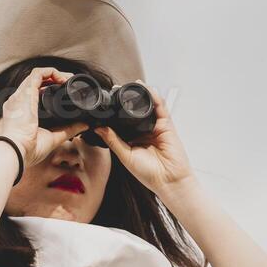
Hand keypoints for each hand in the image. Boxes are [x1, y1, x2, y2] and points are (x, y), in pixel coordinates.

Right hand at [0, 66, 88, 168]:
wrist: (17, 150)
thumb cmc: (28, 149)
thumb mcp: (53, 138)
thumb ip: (69, 130)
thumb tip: (84, 125)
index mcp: (20, 113)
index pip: (33, 95)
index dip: (48, 91)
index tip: (62, 93)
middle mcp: (19, 102)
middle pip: (36, 82)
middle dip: (53, 80)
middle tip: (68, 84)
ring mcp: (21, 95)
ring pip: (38, 75)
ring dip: (54, 74)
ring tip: (67, 79)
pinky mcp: (26, 92)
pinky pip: (38, 73)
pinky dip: (51, 72)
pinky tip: (62, 79)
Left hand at [93, 82, 193, 198]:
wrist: (168, 180)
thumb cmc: (148, 173)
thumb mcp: (125, 156)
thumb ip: (113, 140)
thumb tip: (98, 127)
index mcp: (132, 139)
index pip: (121, 122)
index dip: (114, 113)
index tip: (103, 105)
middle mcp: (143, 131)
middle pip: (133, 111)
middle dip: (126, 100)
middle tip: (114, 90)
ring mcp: (155, 127)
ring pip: (147, 106)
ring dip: (139, 94)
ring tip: (129, 85)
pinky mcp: (166, 124)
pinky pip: (160, 107)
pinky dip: (154, 96)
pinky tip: (146, 89)